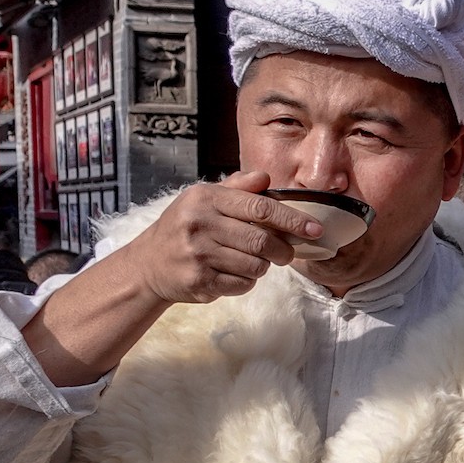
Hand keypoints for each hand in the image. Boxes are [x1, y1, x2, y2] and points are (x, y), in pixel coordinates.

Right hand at [121, 172, 318, 306]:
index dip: (292, 219)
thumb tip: (266, 178)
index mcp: (205, 198)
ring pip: (256, 266)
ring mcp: (198, 254)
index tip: (315, 229)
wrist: (148, 264)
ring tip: (252, 260)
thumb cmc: (184, 227)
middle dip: (284, 249)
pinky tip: (233, 273)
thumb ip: (237, 188)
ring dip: (263, 266)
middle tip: (288, 253)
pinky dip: (247, 282)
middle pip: (262, 240)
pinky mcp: (199, 281)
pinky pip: (243, 285)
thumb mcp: (203, 199)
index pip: (260, 207)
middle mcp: (200, 224)